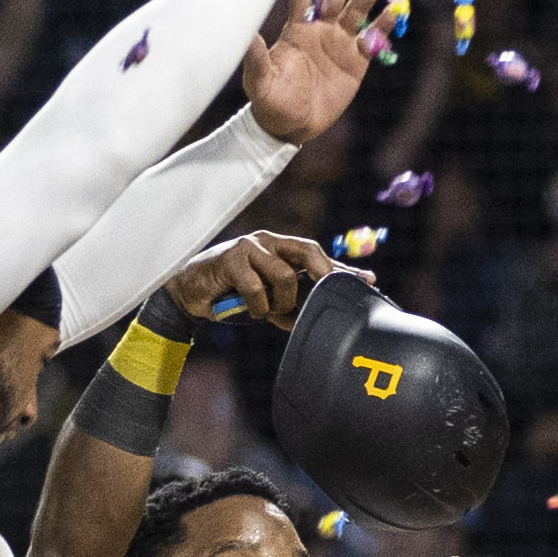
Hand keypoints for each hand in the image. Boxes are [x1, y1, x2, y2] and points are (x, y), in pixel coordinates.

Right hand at [161, 226, 334, 327]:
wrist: (189, 293)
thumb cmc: (232, 295)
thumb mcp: (268, 298)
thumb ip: (291, 300)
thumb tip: (318, 314)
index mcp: (279, 249)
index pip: (317, 254)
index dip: (341, 269)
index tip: (368, 280)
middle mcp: (267, 242)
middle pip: (308, 251)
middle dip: (322, 276)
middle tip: (323, 298)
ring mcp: (249, 247)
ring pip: (284, 277)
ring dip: (280, 304)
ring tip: (267, 312)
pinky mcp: (231, 259)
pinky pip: (257, 289)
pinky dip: (257, 307)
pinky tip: (248, 311)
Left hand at [240, 0, 390, 143]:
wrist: (292, 126)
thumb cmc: (270, 102)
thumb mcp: (259, 81)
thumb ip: (257, 58)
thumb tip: (247, 36)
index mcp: (296, 30)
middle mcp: (319, 31)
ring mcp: (339, 44)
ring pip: (357, 11)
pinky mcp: (356, 61)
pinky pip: (372, 38)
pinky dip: (383, 25)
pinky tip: (393, 10)